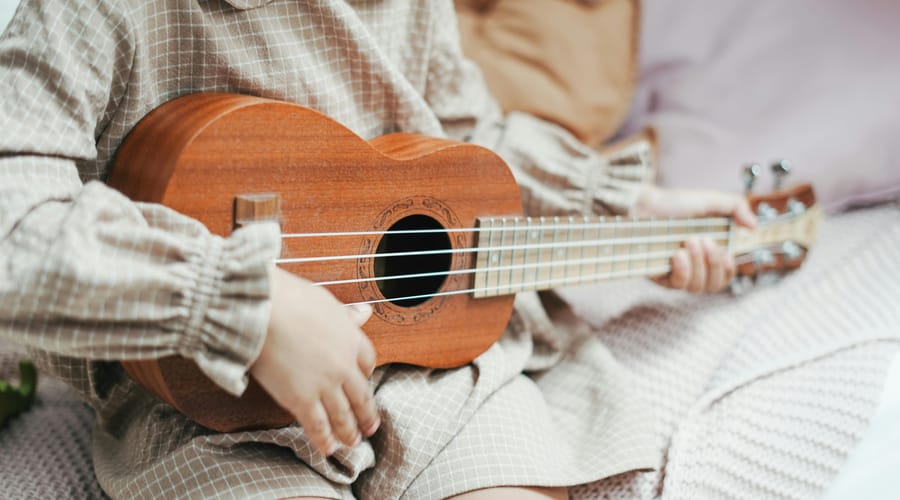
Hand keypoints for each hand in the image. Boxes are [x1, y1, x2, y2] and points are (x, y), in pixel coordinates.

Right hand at [251, 266, 379, 455]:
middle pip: (361, 394)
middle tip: (371, 427)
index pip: (368, 361)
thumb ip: (346, 314)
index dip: (367, 374)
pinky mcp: (302, 399)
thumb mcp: (325, 301)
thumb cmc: (288, 298)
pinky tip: (329, 448)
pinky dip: (324, 439)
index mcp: (350, 338)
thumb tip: (366, 311)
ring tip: (353, 443)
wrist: (261, 309)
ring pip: (343, 414)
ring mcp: (325, 384)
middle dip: (367, 413)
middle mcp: (343, 364)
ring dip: (349, 431)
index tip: (365, 381)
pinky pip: (318, 425)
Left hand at [633, 186, 756, 292]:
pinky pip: (677, 285)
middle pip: (714, 285)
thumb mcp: (710, 200)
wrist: (644, 205)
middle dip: (714, 264)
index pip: (725, 276)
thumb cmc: (674, 204)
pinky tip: (678, 255)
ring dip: (698, 264)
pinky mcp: (659, 276)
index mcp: (708, 253)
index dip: (729, 270)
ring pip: (697, 287)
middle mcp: (694, 267)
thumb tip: (754, 225)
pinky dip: (682, 271)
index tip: (727, 253)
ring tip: (689, 241)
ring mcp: (676, 273)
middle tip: (704, 240)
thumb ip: (736, 207)